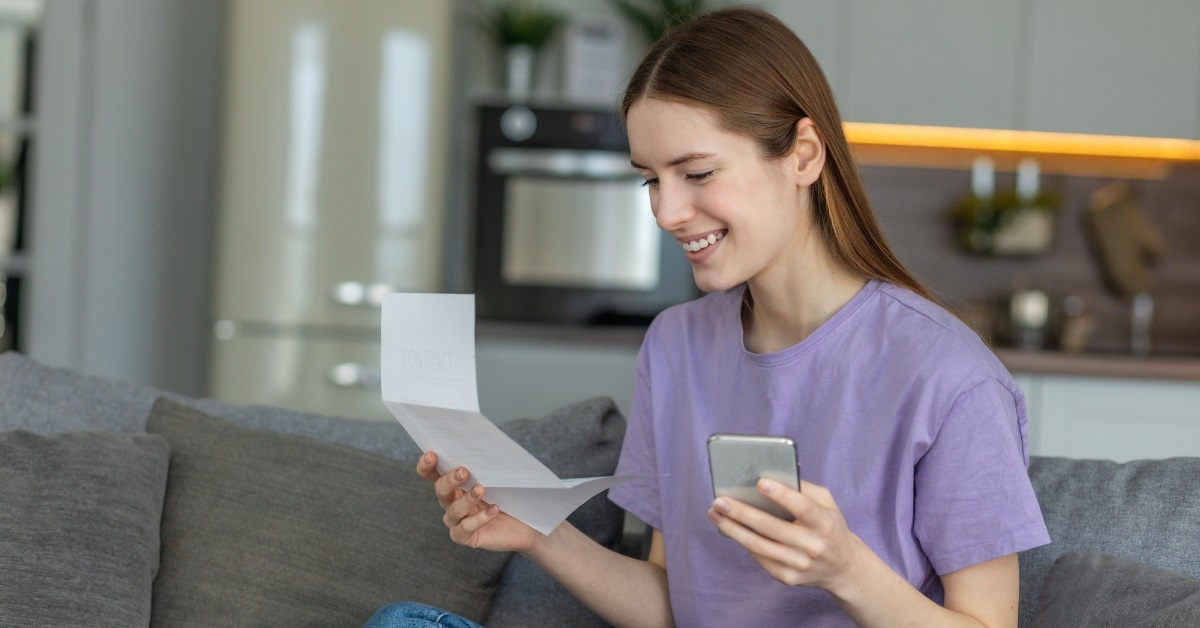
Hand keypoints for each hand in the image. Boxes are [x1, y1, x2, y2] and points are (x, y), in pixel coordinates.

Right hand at [417, 451, 541, 552]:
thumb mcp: (497, 479)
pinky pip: (467, 528)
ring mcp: (456, 521)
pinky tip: (494, 510)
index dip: (427, 466)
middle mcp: (450, 503)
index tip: (432, 455)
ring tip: (481, 489)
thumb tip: (486, 448)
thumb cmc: (507, 498)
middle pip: (441, 491)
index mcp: (453, 486)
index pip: (432, 475)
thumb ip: (487, 467)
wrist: (522, 526)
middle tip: (464, 471)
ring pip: (454, 510)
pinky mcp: (465, 537)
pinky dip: (480, 518)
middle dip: (449, 480)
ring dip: (467, 499)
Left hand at [706, 479, 869, 590]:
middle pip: (772, 528)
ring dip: (732, 529)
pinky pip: (760, 558)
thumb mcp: (828, 504)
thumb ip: (804, 489)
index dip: (782, 495)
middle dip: (742, 513)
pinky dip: (742, 541)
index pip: (803, 508)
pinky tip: (728, 528)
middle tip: (720, 500)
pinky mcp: (788, 577)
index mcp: (825, 524)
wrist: (843, 568)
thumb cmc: (829, 526)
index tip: (760, 482)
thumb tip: (770, 475)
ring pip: (759, 546)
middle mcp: (813, 546)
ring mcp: (799, 565)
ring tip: (715, 513)